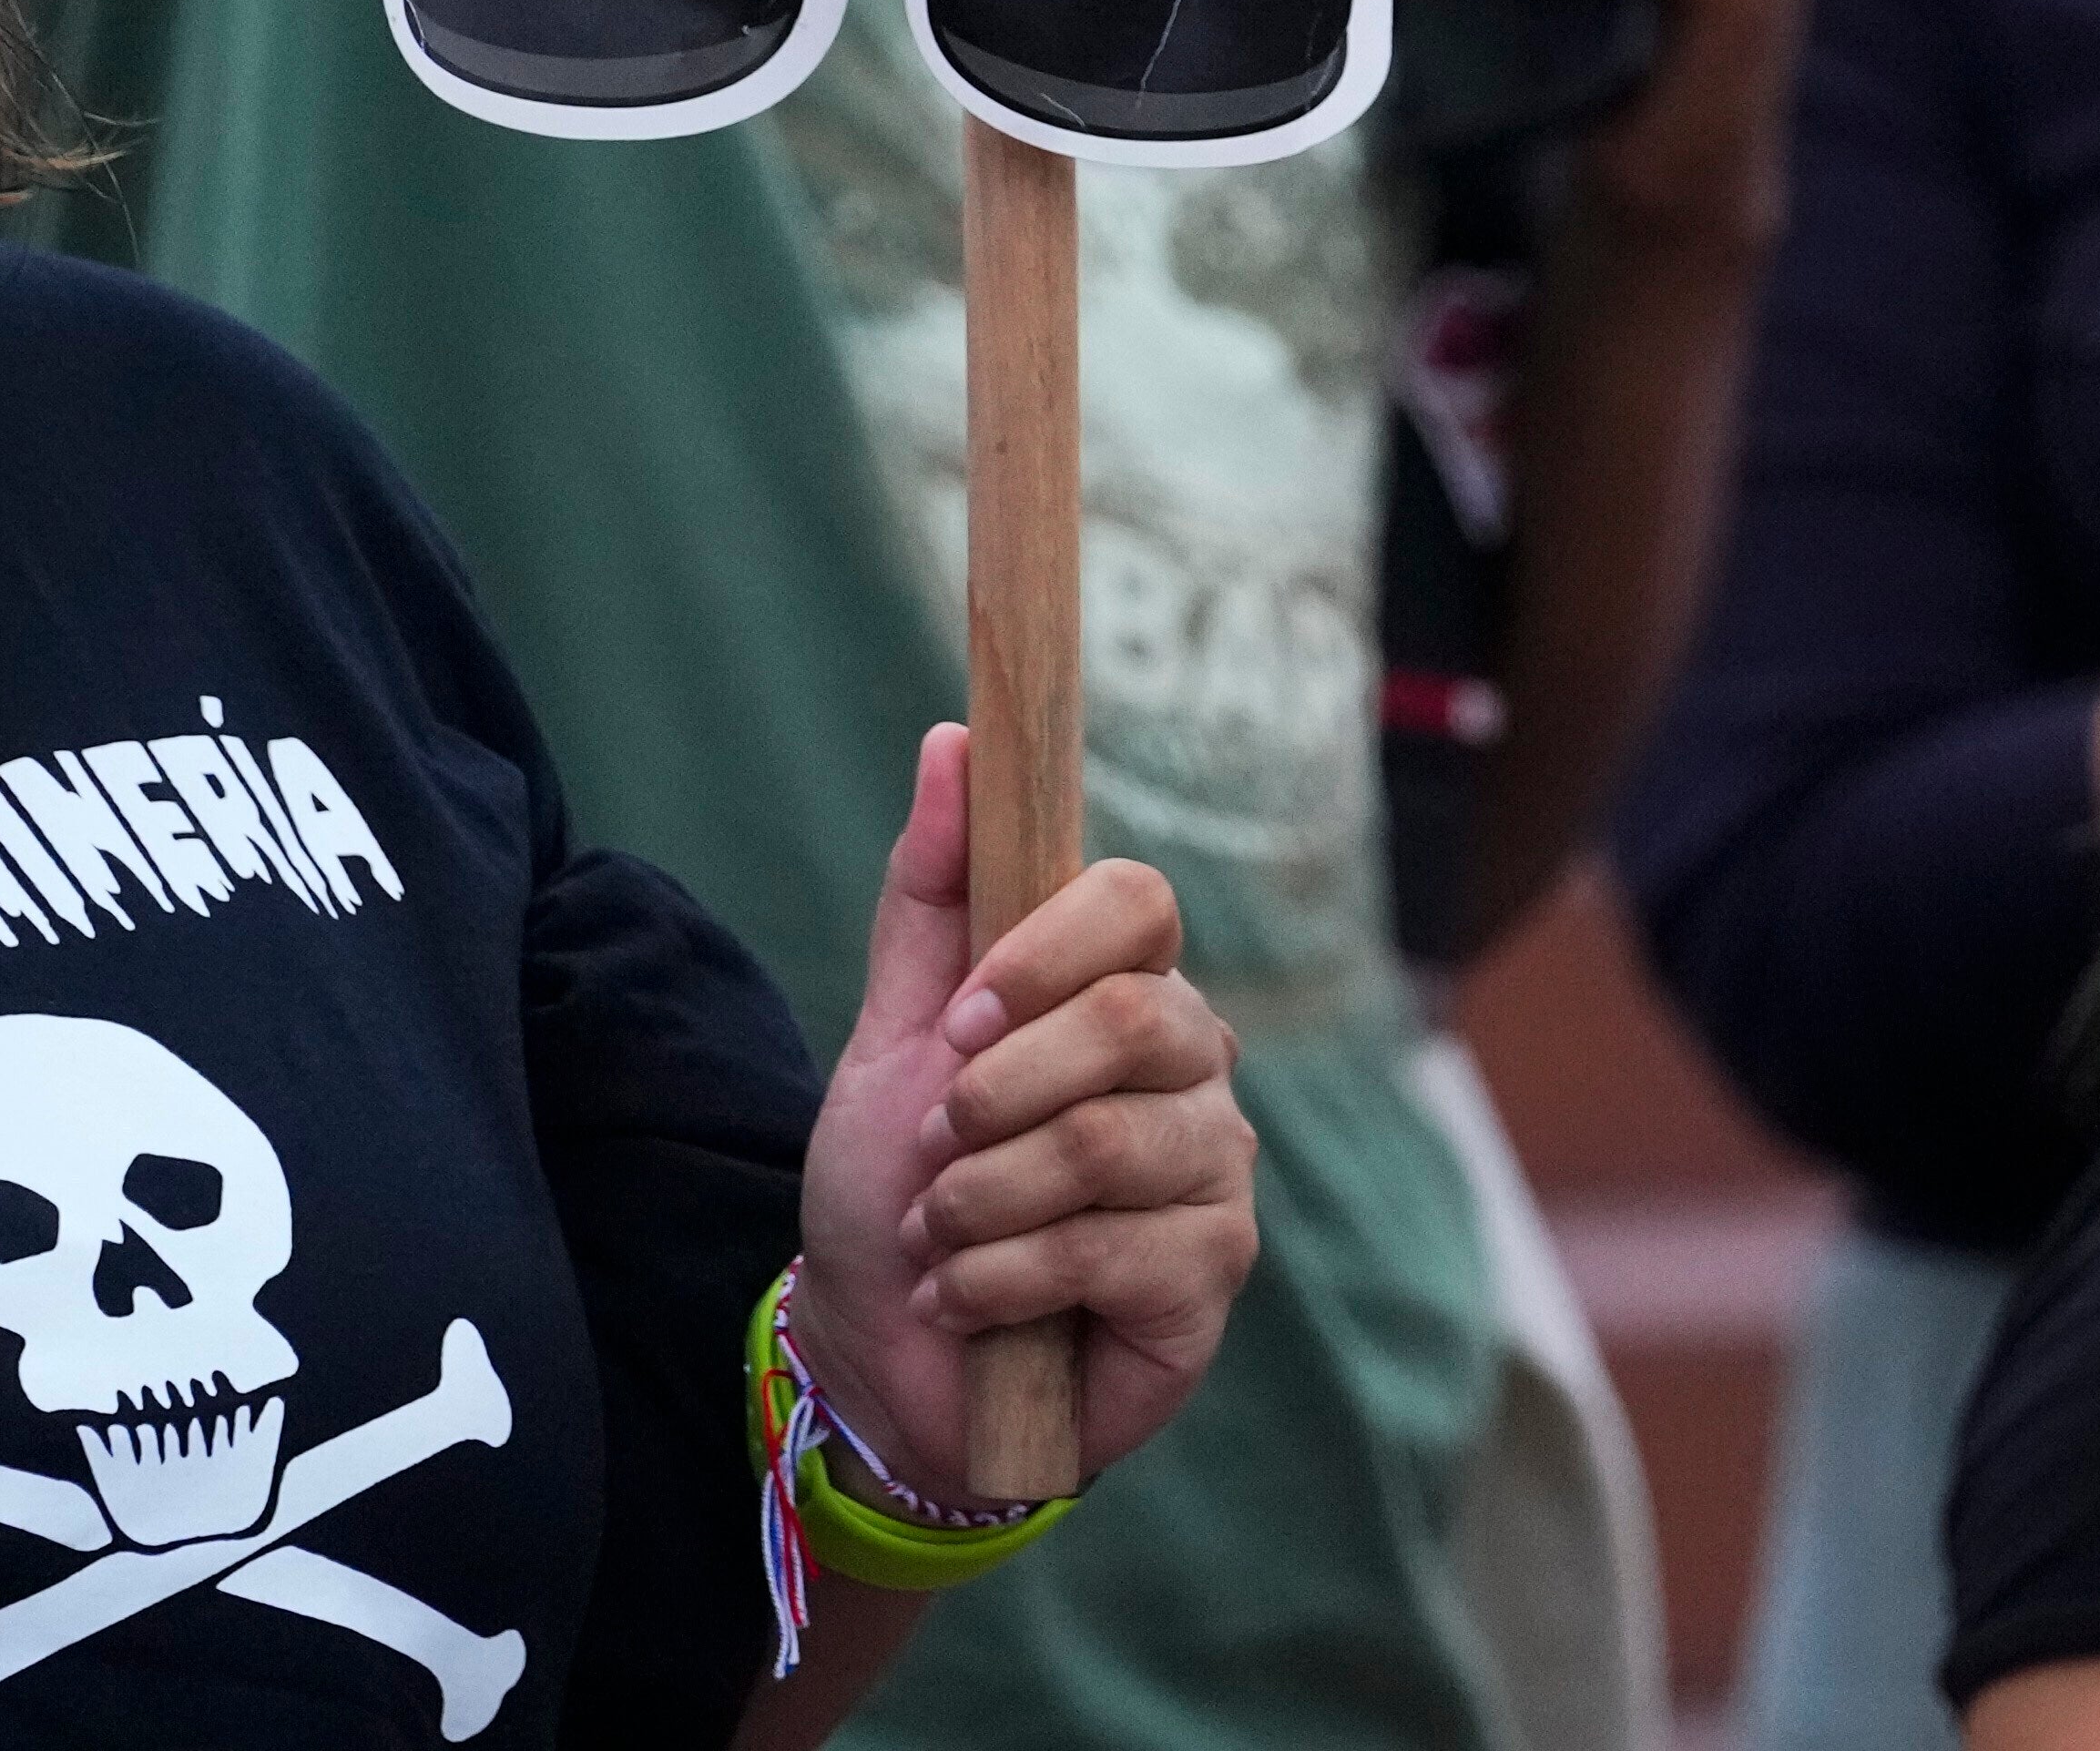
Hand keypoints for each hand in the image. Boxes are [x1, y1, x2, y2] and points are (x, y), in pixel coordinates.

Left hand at [789, 724, 1258, 1504]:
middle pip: (1135, 1019)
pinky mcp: (1210, 1274)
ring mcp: (1213, 1170)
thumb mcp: (892, 1037)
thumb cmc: (898, 1187)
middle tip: (931, 1149)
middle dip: (997, 1095)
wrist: (886, 1360)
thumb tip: (953, 739)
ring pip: (1110, 1142)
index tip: (958, 1021)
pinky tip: (966, 1300)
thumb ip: (931, 894)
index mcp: (1126, 987)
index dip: (1045, 950)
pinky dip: (1002, 1278)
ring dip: (982, 1200)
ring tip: (935, 1236)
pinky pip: (1112, 1250)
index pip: (1139, 903)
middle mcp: (1193, 1066)